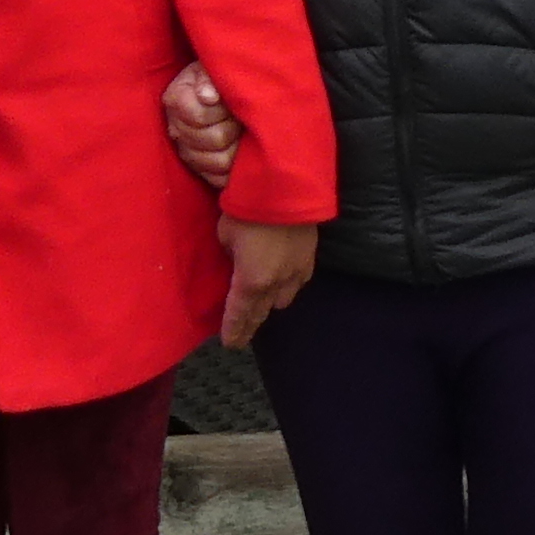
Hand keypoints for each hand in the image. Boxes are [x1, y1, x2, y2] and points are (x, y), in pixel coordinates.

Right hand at [161, 60, 237, 190]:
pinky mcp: (202, 171)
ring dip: (237, 146)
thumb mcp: (216, 66)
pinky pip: (219, 179)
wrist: (232, 91)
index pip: (198, 117)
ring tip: (241, 131)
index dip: (220, 110)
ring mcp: (188, 152)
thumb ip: (210, 77)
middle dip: (232, 125)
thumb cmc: (224, 75)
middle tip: (240, 114)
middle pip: (213, 140)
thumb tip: (208, 96)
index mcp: (175, 99)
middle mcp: (175, 129)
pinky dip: (235, 168)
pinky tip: (241, 152)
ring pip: (218, 162)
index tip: (228, 98)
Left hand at [220, 216, 317, 350]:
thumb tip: (237, 260)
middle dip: (249, 327)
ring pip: (282, 301)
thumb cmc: (247, 210)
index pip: (238, 314)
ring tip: (261, 305)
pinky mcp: (309, 260)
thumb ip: (230, 254)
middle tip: (241, 339)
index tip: (229, 344)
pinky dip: (288, 288)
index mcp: (249, 281)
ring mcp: (295, 273)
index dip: (233, 330)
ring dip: (269, 306)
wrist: (285, 190)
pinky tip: (284, 284)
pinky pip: (297, 284)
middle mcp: (274, 284)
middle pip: (260, 314)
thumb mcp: (225, 234)